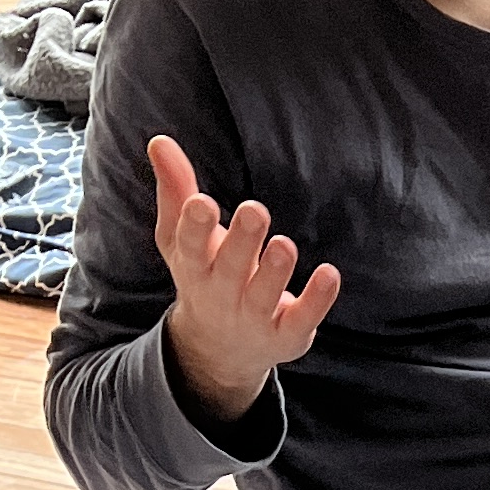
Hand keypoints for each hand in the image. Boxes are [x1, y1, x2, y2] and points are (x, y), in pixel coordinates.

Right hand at [150, 134, 340, 420]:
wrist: (220, 349)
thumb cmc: (205, 274)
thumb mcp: (182, 238)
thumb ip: (176, 190)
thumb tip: (160, 140)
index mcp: (194, 267)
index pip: (190, 247)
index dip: (195, 228)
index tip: (203, 203)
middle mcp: (221, 295)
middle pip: (229, 270)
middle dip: (242, 243)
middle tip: (256, 211)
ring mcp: (253, 319)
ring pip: (262, 298)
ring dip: (274, 272)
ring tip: (284, 245)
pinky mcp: (286, 335)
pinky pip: (301, 319)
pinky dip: (315, 301)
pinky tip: (330, 274)